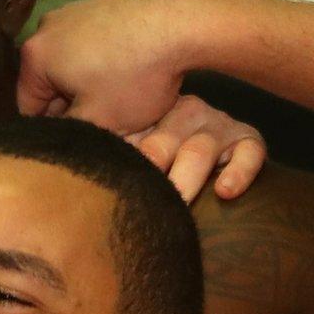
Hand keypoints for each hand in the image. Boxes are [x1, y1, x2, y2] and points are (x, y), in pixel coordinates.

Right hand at [18, 0, 196, 128]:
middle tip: (109, 122)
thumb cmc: (135, 78)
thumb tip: (60, 135)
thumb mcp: (99, 121)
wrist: (182, 26)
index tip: (84, 141)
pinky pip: (95, 46)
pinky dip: (108, 64)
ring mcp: (75, 12)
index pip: (29, 106)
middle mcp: (46, 27)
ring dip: (93, 87)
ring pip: (75, 66)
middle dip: (75, 106)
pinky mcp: (103, 6)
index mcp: (34, 55)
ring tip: (125, 99)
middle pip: (51, 83)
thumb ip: (69, 132)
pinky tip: (135, 75)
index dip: (55, 132)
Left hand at [117, 94, 265, 201]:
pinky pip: (250, 150)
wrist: (221, 113)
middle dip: (153, 166)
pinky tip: (225, 193)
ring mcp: (216, 126)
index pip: (134, 129)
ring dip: (188, 175)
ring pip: (202, 147)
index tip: (107, 173)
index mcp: (150, 112)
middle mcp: (183, 112)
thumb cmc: (158, 156)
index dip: (123, 155)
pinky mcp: (246, 139)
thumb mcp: (127, 141)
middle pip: (166, 139)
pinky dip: (239, 170)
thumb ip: (104, 145)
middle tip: (141, 190)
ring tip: (177, 201)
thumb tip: (63, 156)